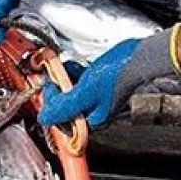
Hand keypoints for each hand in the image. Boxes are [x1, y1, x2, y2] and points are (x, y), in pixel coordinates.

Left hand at [38, 30, 174, 126]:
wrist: (136, 57)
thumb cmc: (116, 75)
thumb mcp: (84, 93)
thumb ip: (63, 107)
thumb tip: (44, 118)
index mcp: (92, 121)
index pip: (63, 122)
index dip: (52, 106)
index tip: (49, 89)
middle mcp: (94, 112)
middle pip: (66, 107)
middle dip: (59, 91)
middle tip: (55, 78)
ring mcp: (97, 98)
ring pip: (71, 93)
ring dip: (65, 80)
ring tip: (65, 70)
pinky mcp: (99, 85)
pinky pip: (80, 83)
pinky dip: (74, 74)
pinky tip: (74, 66)